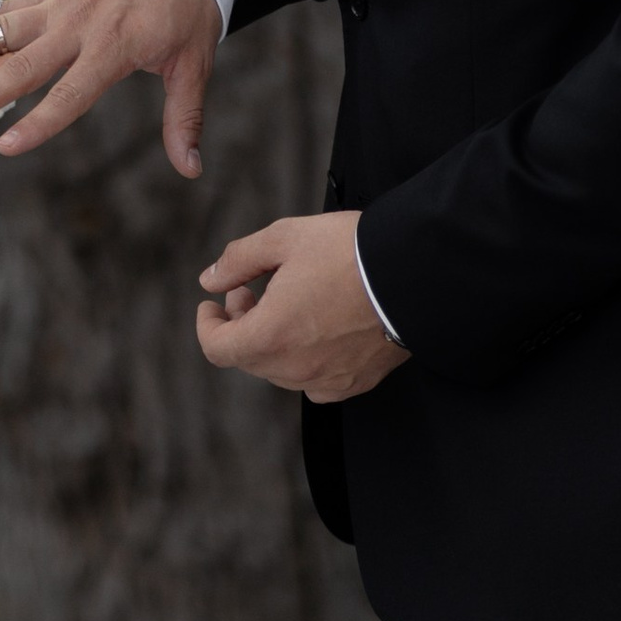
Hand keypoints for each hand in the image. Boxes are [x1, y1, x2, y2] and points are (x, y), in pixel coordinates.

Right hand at [0, 0, 220, 171]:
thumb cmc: (188, 10)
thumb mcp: (194, 63)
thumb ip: (183, 117)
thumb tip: (190, 170)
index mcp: (114, 47)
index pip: (70, 93)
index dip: (38, 123)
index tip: (5, 148)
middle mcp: (78, 25)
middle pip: (20, 63)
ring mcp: (60, 4)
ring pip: (0, 28)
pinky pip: (6, 7)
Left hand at [195, 209, 405, 402]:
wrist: (412, 273)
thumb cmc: (349, 252)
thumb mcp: (283, 238)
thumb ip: (238, 260)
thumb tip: (210, 279)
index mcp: (271, 336)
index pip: (218, 349)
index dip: (208, 325)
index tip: (213, 306)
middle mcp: (296, 368)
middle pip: (249, 358)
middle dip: (241, 324)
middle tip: (252, 289)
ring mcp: (327, 380)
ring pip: (281, 369)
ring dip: (272, 340)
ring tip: (288, 301)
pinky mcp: (355, 382)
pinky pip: (315, 380)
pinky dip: (304, 357)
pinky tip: (317, 326)